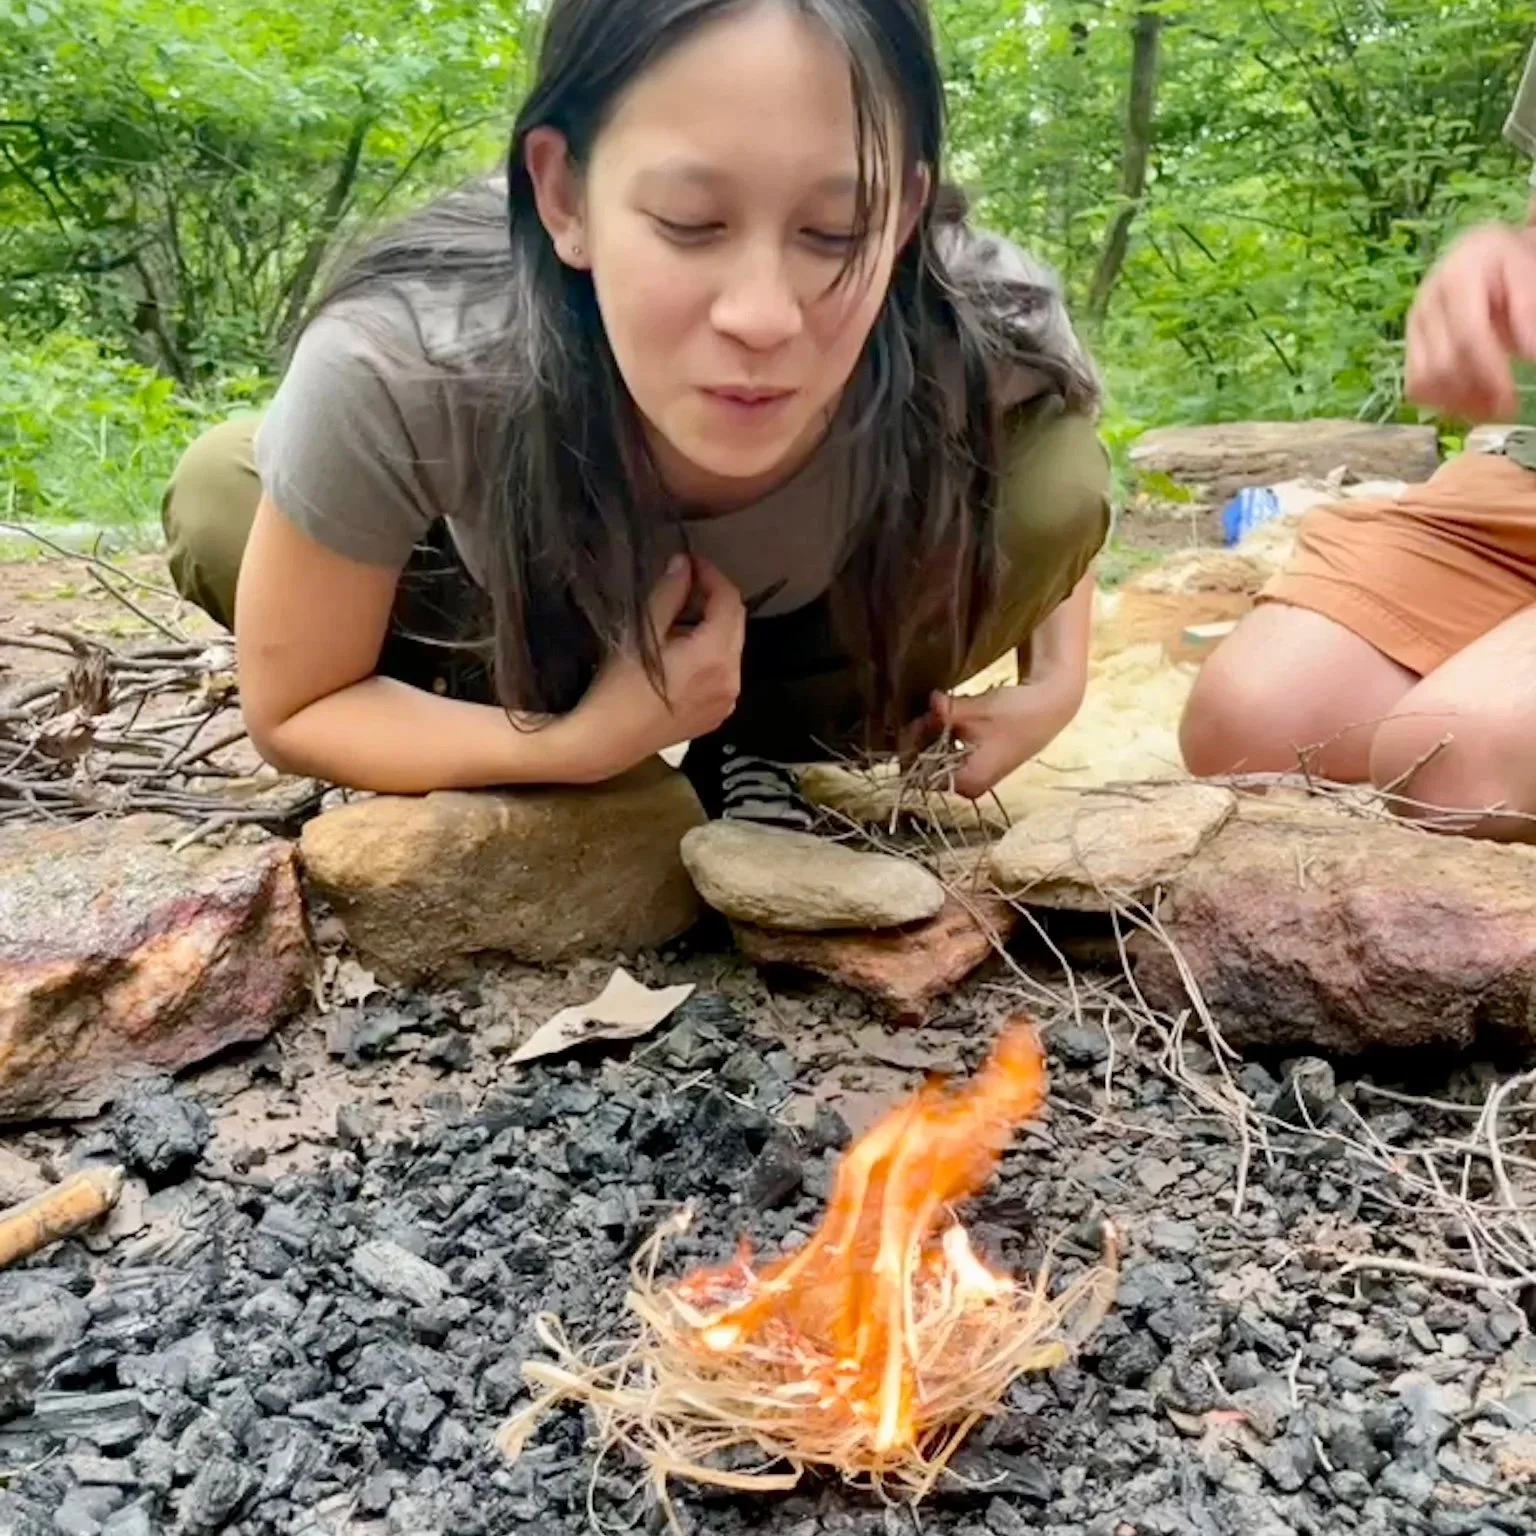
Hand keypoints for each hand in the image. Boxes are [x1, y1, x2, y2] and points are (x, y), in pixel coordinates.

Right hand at [566, 554, 744, 781]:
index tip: (691, 562)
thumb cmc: (618, 688)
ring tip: (678, 618)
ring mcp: (727, 701)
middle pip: (735, 625)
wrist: (606, 742)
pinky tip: (682, 653)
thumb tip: (684, 565)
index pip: (729, 602)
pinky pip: (724, 674)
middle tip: (685, 583)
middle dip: (714, 599)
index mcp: (715, 657)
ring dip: (712, 627)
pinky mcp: (716, 716)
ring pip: (730, 649)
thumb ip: (669, 595)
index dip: (713, 575)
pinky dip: (710, 655)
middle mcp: (731, 680)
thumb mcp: (642, 634)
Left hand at [914, 682, 1081, 800]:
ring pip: (937, 761)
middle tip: (927, 713)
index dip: (913, 744)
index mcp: (966, 783)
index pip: (920, 771)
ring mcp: (974, 781)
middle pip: (926, 768)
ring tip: (939, 714)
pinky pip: (950, 758)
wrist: (1050, 709)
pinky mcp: (979, 770)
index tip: (917, 718)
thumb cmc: (1014, 713)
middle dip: (922, 740)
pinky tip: (952, 721)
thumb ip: (945, 711)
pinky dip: (946, 740)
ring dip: (933, 738)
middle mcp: (968, 789)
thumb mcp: (975, 710)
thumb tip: (928, 701)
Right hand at [1405, 223, 1535, 419]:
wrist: (1484, 255)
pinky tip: (1466, 403)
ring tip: (1488, 410)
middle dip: (1474, 394)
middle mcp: (1428, 300)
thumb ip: (1529, 309)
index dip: (1488, 372)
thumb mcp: (1529, 274)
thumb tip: (1532, 353)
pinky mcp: (1409, 341)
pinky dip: (1439, 402)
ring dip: (1456, 404)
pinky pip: (1415, 384)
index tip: (1510, 400)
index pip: (1467, 335)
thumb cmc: (1512, 264)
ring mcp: (1414, 323)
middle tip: (1506, 409)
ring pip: (1424, 379)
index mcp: (1460, 276)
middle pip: (1442, 363)